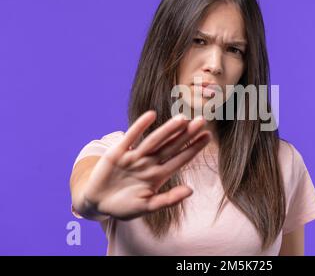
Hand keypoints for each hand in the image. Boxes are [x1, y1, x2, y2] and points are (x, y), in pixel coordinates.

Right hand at [81, 111, 210, 219]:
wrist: (97, 203)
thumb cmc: (124, 207)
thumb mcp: (147, 207)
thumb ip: (168, 199)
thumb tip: (191, 191)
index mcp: (158, 175)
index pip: (180, 159)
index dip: (194, 148)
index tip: (208, 136)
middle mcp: (149, 163)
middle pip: (171, 146)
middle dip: (186, 134)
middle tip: (202, 120)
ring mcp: (134, 156)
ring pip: (155, 140)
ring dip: (168, 130)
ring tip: (182, 118)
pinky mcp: (118, 152)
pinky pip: (131, 137)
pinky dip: (140, 126)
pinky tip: (152, 115)